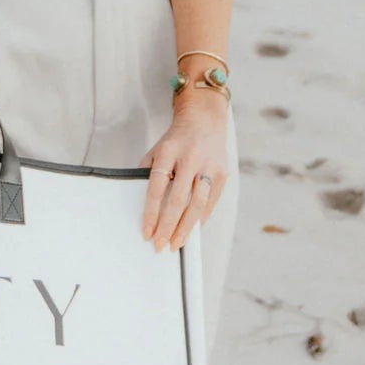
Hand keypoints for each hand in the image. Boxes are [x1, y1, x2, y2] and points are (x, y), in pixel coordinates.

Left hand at [142, 87, 228, 252]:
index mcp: (169, 151)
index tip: (146, 231)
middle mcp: (190, 158)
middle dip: (168, 226)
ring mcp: (208, 166)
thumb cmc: (176, 140)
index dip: (150, 212)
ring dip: (186, 228)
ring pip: (197, 204)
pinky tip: (191, 231)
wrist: (204, 119)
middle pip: (177, 199)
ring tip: (176, 244)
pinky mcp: (222, 174)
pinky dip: (200, 219)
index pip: (156, 186)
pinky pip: (210, 203)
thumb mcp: (157, 149)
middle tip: (159, 244)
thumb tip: (142, 206)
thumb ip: (147, 173)